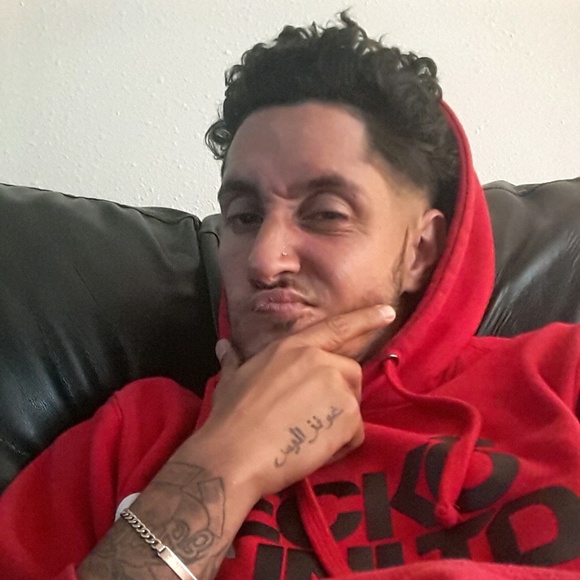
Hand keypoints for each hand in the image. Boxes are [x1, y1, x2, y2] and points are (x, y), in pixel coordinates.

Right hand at [196, 304, 395, 500]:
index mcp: (293, 347)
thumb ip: (235, 359)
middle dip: (338, 393)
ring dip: (338, 420)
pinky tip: (314, 450)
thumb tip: (223, 346)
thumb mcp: (232, 379)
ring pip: (353, 402)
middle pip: (349, 371)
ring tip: (307, 435)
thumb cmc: (230, 416)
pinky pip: (355, 431)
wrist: (235, 453)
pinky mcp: (347, 415)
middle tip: (311, 417)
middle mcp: (320, 359)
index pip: (336, 327)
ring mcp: (336, 385)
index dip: (365, 319)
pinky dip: (341, 444)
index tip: (387, 312)